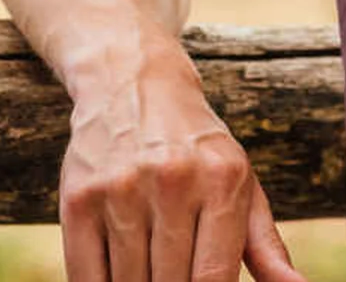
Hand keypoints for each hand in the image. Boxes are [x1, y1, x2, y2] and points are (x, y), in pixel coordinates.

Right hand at [59, 58, 310, 281]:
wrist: (132, 83)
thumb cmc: (198, 150)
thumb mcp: (242, 184)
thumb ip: (267, 247)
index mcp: (223, 181)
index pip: (213, 279)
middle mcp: (172, 181)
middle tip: (173, 273)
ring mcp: (120, 190)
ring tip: (149, 269)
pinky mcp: (78, 199)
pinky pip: (86, 275)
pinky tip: (117, 274)